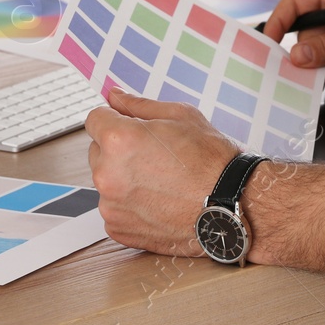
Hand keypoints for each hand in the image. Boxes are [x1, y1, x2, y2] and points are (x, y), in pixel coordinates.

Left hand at [86, 89, 239, 256]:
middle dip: (118, 150)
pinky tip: (158, 200)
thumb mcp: (179, 115)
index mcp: (118, 139)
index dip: (114, 119)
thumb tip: (114, 96)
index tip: (129, 126)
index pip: (94, 118)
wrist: (230, 205)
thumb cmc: (210, 159)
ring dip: (124, 178)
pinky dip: (130, 205)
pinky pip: (115, 208)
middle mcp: (107, 173)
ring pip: (106, 181)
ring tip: (160, 180)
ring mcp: (111, 205)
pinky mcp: (118, 229)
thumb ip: (138, 105)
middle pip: (97, 151)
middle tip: (154, 155)